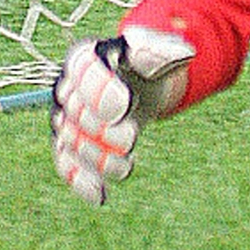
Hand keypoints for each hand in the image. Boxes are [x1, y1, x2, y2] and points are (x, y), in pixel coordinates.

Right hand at [51, 26, 194, 204]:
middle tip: (129, 138)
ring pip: (72, 143)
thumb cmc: (145, 65)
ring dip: (98, 160)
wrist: (138, 85)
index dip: (98, 90)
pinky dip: (81, 182)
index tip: (122, 107)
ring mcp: (67, 119)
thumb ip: (164, 52)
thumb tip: (182, 55)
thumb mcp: (157, 52)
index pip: (83, 71)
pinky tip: (100, 197)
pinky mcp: (71, 146)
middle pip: (76, 113)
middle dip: (102, 131)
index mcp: (85, 58)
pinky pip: (67, 165)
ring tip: (125, 166)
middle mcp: (69, 89)